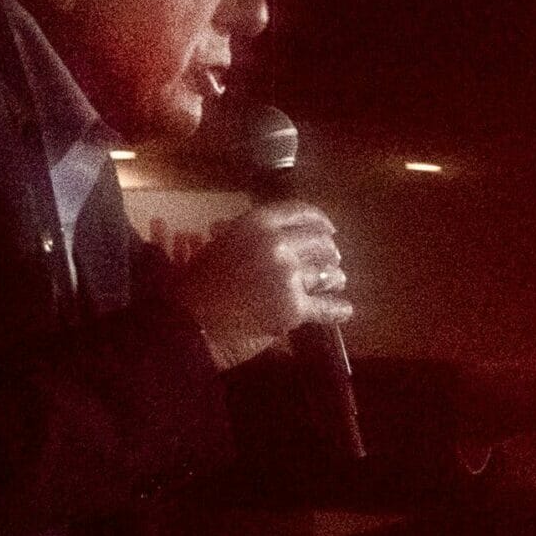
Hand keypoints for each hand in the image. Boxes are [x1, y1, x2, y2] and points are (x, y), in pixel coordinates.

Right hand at [163, 201, 351, 369]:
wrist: (190, 322)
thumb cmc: (197, 285)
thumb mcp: (222, 246)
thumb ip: (252, 237)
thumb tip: (275, 235)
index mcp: (257, 222)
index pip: (300, 212)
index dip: (320, 221)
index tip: (328, 229)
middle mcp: (277, 243)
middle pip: (320, 242)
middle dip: (329, 253)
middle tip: (332, 261)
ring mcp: (288, 275)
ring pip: (328, 273)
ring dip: (334, 278)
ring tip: (335, 282)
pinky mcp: (294, 306)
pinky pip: (326, 307)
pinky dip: (338, 309)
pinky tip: (345, 310)